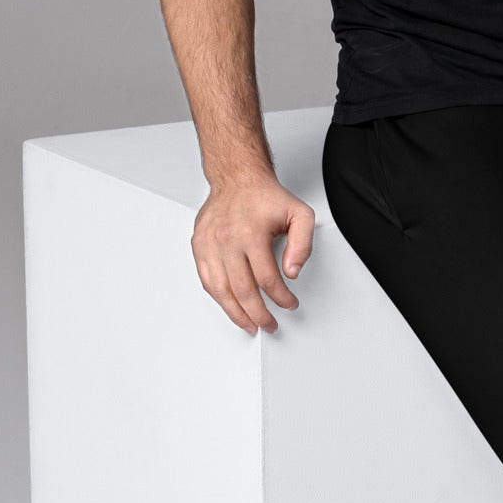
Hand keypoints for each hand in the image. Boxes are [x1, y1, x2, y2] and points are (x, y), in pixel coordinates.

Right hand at [191, 174, 314, 334]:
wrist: (237, 178)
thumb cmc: (265, 196)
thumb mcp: (299, 214)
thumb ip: (302, 244)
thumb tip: (292, 272)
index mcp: (252, 234)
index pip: (267, 278)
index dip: (281, 298)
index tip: (289, 304)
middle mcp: (227, 240)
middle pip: (243, 290)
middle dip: (259, 314)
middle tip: (269, 323)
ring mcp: (210, 244)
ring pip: (221, 290)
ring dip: (236, 313)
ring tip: (249, 324)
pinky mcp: (199, 246)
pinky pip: (207, 280)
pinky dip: (219, 297)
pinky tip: (230, 305)